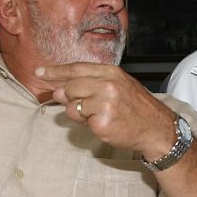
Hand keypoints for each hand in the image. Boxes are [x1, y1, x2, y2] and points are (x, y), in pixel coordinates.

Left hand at [35, 62, 178, 159]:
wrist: (156, 128)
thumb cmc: (136, 108)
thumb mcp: (117, 86)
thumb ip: (89, 85)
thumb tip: (59, 90)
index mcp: (110, 72)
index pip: (76, 68)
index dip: (55, 71)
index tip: (40, 72)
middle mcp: (107, 84)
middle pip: (70, 87)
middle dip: (68, 97)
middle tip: (82, 105)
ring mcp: (104, 103)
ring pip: (73, 106)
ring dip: (79, 114)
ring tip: (98, 115)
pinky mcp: (102, 122)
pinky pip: (83, 122)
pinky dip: (89, 125)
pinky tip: (105, 124)